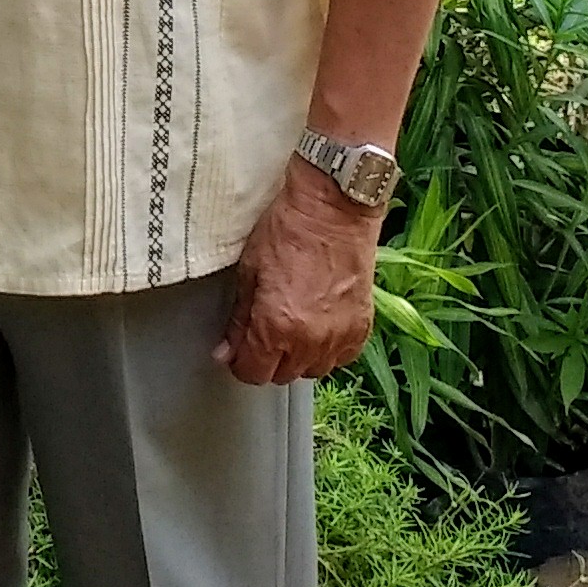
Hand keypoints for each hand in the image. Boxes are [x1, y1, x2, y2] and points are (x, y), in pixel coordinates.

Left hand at [217, 162, 382, 385]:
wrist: (334, 210)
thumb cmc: (288, 231)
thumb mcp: (249, 271)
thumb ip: (238, 319)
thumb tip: (225, 352)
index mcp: (276, 327)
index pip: (252, 373)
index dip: (241, 362)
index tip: (239, 350)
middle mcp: (310, 341)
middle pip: (281, 375)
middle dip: (268, 358)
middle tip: (264, 329)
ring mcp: (339, 337)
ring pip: (311, 370)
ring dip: (298, 356)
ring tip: (293, 324)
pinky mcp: (362, 329)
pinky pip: (340, 358)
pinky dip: (327, 348)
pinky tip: (318, 324)